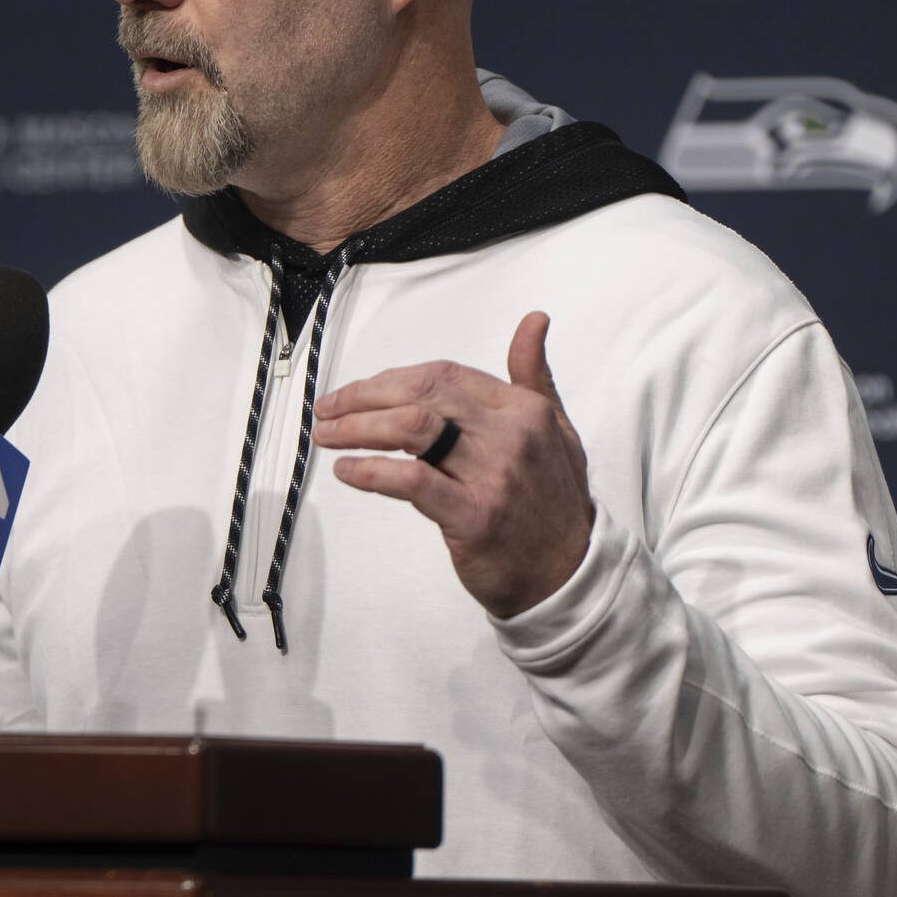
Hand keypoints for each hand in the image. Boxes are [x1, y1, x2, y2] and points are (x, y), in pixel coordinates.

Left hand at [312, 312, 592, 618]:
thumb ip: (534, 376)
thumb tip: (533, 322)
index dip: (391, 379)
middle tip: (330, 409)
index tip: (359, 392)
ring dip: (358, 427)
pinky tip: (348, 471)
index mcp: (524, 410)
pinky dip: (371, 471)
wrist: (567, 575)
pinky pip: (412, 480)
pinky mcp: (474, 516)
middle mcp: (511, 436)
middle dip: (364, 397)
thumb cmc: (551, 503)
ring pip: (411, 428)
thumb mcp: (557, 430)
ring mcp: (493, 475)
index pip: (443, 375)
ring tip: (329, 435)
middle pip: (422, 394)